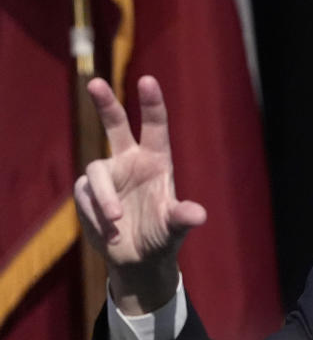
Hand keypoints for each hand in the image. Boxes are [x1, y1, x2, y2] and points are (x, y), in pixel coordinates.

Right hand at [73, 76, 205, 311]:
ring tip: (116, 221)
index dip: (151, 103)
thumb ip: (183, 218)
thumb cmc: (162, 236)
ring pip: (96, 173)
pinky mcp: (87, 192)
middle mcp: (129, 161)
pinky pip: (86, 196)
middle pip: (115, 124)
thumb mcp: (175, 228)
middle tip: (95, 81)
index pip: (154, 127)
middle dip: (105, 103)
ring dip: (104, 198)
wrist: (138, 259)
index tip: (147, 80)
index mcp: (156, 161)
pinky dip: (95, 214)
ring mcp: (107, 175)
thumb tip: (199, 215)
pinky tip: (109, 231)